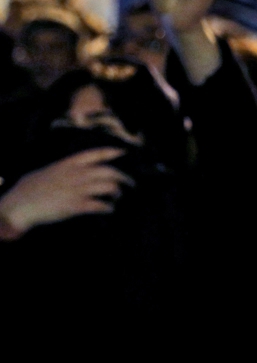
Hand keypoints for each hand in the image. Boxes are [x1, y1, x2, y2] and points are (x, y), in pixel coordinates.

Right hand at [0, 149, 132, 238]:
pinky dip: (108, 207)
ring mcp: (77, 190)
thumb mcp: (47, 171)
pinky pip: (99, 205)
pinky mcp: (76, 205)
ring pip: (109, 187)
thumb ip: (63, 169)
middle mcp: (76, 174)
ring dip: (117, 193)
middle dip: (123, 178)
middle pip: (109, 172)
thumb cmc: (29, 188)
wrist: (20, 205)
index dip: (111, 152)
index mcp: (68, 164)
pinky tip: (109, 209)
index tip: (123, 153)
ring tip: (117, 197)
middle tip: (129, 184)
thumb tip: (75, 172)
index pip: (95, 154)